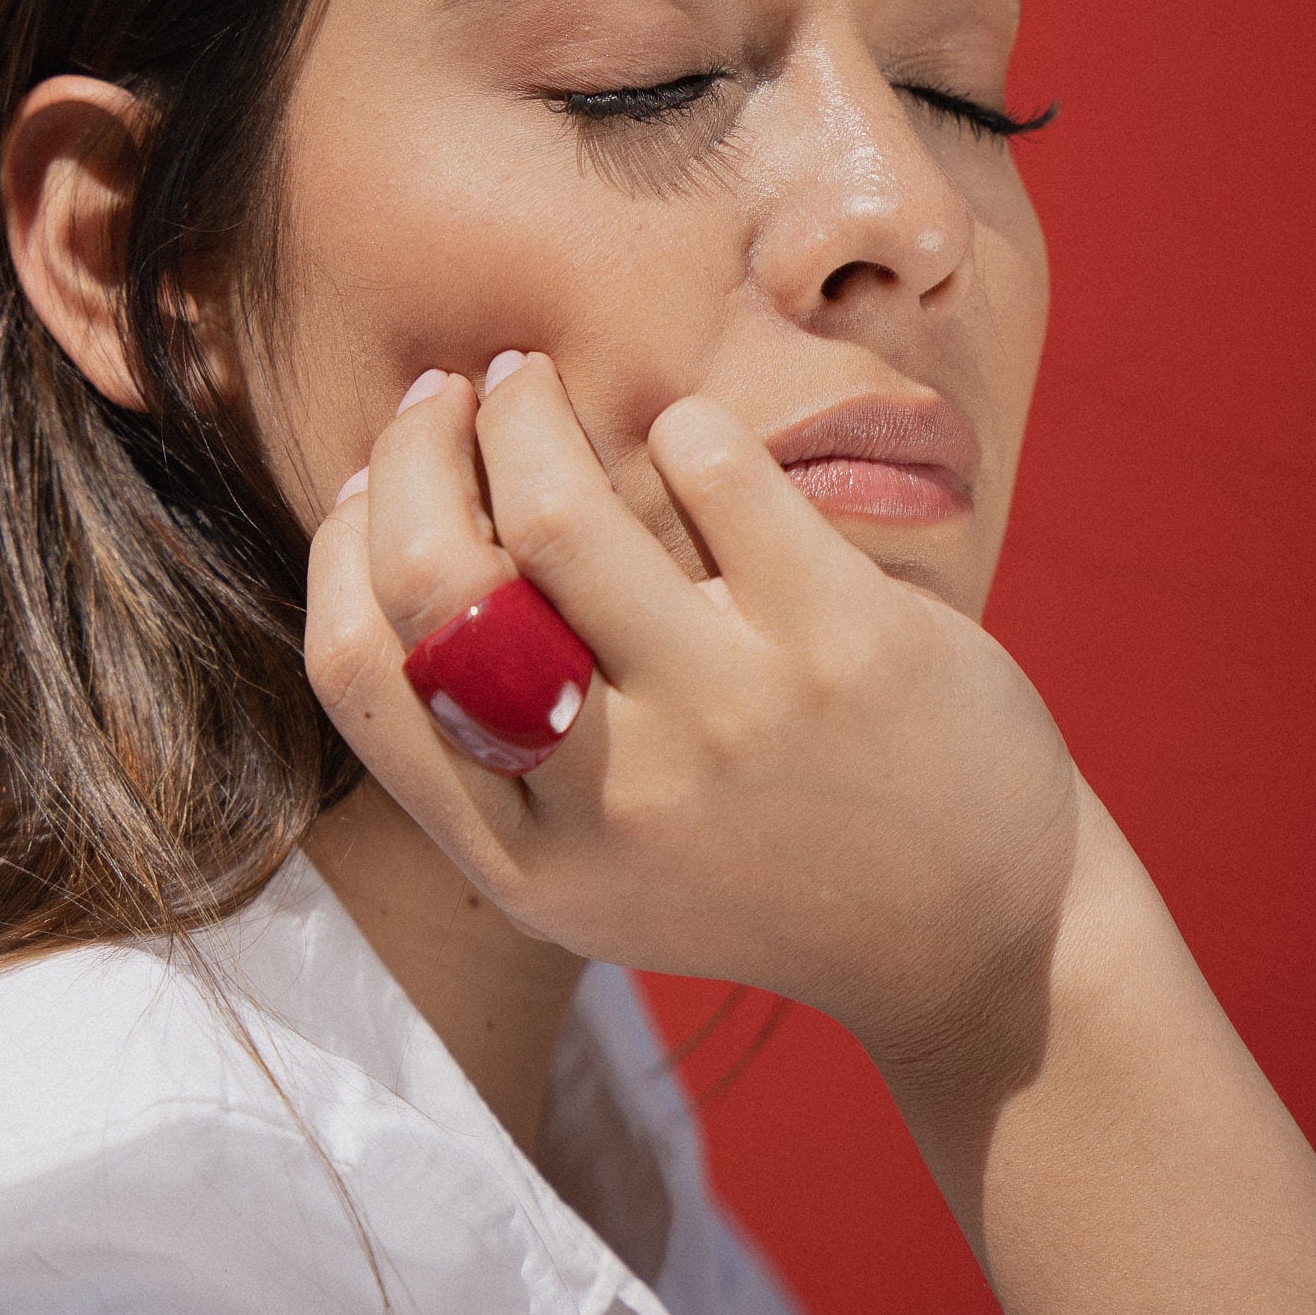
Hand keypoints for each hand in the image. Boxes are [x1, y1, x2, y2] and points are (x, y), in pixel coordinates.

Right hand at [305, 353, 1085, 1085]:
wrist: (973, 930)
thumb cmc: (757, 865)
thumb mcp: (594, 867)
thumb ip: (488, 749)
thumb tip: (385, 524)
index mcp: (527, 866)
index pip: (353, 672)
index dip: (342, 545)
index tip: (376, 482)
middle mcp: (614, 801)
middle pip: (434, 576)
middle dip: (419, 449)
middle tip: (449, 398)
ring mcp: (730, 716)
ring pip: (557, 507)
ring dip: (524, 407)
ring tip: (531, 385)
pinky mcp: (837, 640)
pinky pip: (709, 467)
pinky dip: (681, 427)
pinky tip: (690, 440)